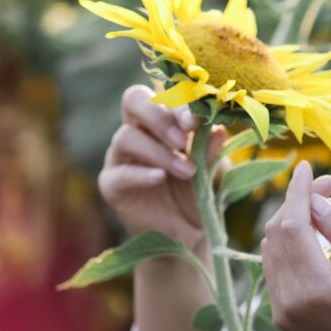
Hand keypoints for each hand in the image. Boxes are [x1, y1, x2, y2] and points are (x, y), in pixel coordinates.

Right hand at [99, 84, 230, 255]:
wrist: (186, 234)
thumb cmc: (197, 193)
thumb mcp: (209, 172)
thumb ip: (210, 151)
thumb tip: (218, 130)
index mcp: (161, 120)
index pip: (161, 95)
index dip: (178, 102)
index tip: (197, 120)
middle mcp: (137, 131)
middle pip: (133, 100)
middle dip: (159, 116)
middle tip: (183, 138)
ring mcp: (120, 157)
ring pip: (126, 137)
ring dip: (159, 152)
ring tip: (186, 172)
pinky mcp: (111, 184)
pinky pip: (119, 173)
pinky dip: (141, 174)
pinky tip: (160, 179)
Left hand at [259, 159, 330, 330]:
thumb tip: (317, 200)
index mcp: (316, 290)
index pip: (294, 227)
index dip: (299, 193)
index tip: (310, 167)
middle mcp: (290, 301)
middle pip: (277, 234)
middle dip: (296, 202)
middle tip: (327, 185)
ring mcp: (281, 311)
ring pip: (270, 249)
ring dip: (290, 221)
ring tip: (322, 207)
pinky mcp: (280, 316)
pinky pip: (274, 267)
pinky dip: (287, 244)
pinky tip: (311, 234)